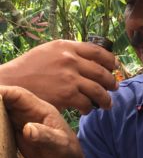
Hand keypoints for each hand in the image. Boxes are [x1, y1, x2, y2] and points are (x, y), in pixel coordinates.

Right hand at [0, 40, 118, 113]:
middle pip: (102, 72)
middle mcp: (71, 59)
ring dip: (106, 99)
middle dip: (111, 82)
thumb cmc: (27, 69)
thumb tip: (86, 59)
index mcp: (66, 47)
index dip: (110, 60)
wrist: (11, 83)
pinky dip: (90, 108)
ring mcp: (70, 77)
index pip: (98, 51)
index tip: (115, 66)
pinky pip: (87, 103)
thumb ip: (67, 53)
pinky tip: (87, 110)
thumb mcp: (47, 52)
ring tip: (107, 104)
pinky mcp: (67, 95)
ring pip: (98, 90)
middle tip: (114, 88)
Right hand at [0, 86, 83, 157]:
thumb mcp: (59, 145)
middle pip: (6, 100)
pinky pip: (0, 123)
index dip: (3, 92)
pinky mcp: (14, 131)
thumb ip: (45, 136)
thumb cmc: (66, 154)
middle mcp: (28, 112)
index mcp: (41, 110)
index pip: (19, 95)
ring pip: (1, 110)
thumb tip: (28, 129)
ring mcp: (20, 121)